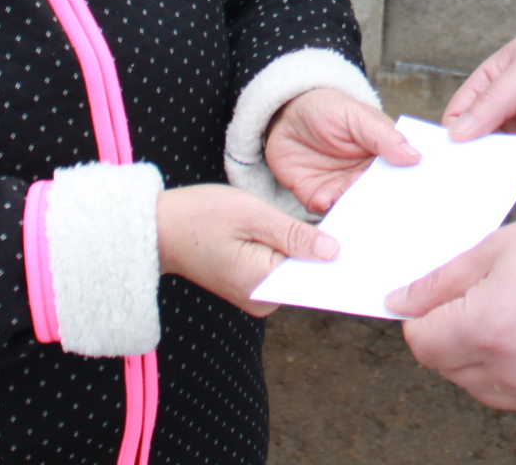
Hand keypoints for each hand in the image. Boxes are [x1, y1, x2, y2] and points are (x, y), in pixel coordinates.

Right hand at [156, 183, 335, 315]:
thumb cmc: (200, 216)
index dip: (335, 254)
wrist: (159, 229)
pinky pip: (279, 270)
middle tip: (344, 223)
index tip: (357, 236)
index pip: (313, 275)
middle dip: (321, 250)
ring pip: (293, 271)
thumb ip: (294, 236)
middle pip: (305, 275)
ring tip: (323, 223)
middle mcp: (260, 300)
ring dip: (304, 250)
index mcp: (262, 285)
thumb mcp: (252, 215)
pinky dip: (288, 252)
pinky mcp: (250, 286)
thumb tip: (333, 252)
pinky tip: (298, 233)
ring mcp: (254, 296)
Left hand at [264, 87, 420, 212]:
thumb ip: (383, 137)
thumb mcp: (358, 116)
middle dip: (382, 210)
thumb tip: (415, 157)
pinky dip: (326, 211)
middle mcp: (363, 177)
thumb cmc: (328, 108)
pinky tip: (325, 201)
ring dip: (355, 215)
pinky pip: (325, 210)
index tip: (416, 201)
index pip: (398, 178)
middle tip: (388, 221)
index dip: (407, 190)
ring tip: (356, 217)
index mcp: (381, 158)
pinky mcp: (316, 196)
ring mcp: (340, 188)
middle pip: (378, 199)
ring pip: (353, 209)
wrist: (286, 113)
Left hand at [389, 206, 515, 411]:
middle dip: (452, 336)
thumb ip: (442, 280)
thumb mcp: (498, 246)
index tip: (440, 299)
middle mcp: (511, 371)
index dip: (423, 317)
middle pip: (448, 368)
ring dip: (483, 359)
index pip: (421, 343)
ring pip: (481, 387)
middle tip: (485, 299)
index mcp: (487, 328)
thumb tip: (401, 302)